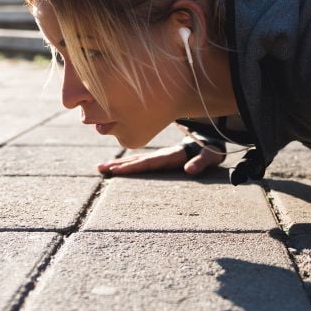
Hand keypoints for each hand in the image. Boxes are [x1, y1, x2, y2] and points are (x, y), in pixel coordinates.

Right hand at [96, 143, 221, 176]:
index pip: (147, 162)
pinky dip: (127, 163)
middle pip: (136, 160)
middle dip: (118, 164)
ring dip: (119, 163)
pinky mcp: (160, 158)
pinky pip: (141, 161)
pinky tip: (117, 166)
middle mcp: (161, 154)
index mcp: (170, 155)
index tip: (115, 170)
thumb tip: (189, 170)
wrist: (210, 140)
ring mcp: (159, 155)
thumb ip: (200, 162)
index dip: (131, 166)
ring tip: (101, 167)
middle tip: (100, 168)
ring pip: (136, 159)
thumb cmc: (210, 150)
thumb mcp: (209, 157)